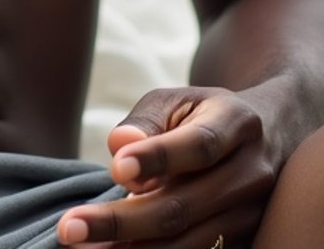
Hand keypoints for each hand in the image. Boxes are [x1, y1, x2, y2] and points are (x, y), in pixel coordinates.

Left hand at [57, 86, 277, 246]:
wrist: (267, 136)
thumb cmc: (202, 114)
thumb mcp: (176, 101)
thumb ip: (146, 121)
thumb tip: (120, 147)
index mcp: (237, 123)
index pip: (199, 145)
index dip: (158, 159)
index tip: (116, 170)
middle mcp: (251, 173)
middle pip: (184, 206)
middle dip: (121, 222)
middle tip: (69, 227)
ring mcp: (251, 215)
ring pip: (189, 243)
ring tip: (83, 247)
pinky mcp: (244, 243)